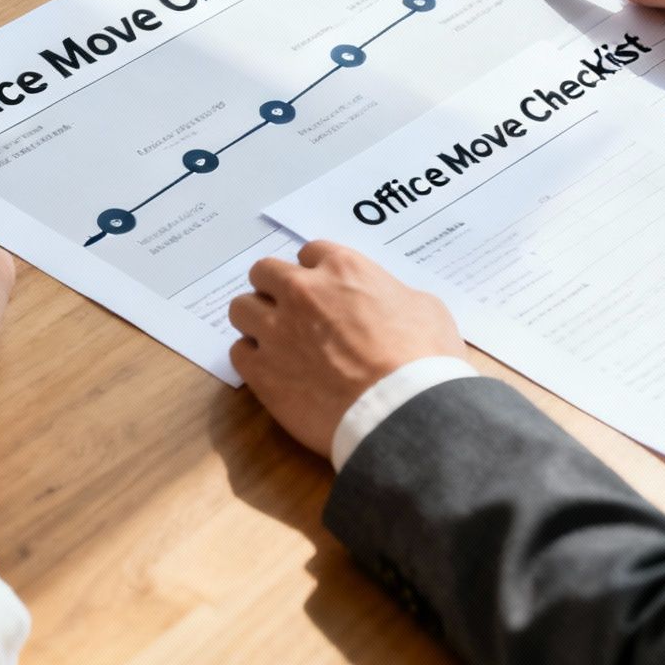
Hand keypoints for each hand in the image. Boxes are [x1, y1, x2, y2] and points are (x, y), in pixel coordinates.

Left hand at [229, 241, 465, 457]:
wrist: (402, 412)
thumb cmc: (423, 361)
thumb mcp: (426, 309)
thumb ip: (394, 295)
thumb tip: (387, 304)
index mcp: (343, 269)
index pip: (310, 252)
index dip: (315, 272)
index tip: (321, 289)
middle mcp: (302, 292)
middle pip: (264, 272)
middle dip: (275, 288)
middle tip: (290, 311)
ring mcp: (277, 331)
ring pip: (241, 308)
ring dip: (256, 321)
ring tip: (276, 341)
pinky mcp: (262, 371)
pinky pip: (238, 352)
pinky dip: (252, 358)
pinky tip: (272, 371)